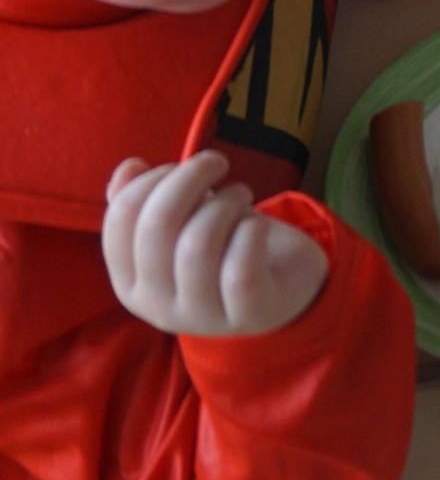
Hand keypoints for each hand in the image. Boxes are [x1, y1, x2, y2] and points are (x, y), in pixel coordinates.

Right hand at [103, 154, 328, 338]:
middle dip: (189, 178)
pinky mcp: (247, 314)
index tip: (180, 166)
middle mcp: (157, 306)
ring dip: (225, 203)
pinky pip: (239, 270)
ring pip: (197, 245)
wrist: (278, 287)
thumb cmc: (222, 245)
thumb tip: (129, 167)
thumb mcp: (181, 222)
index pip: (121, 219)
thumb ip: (146, 200)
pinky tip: (258, 224)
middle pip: (157, 226)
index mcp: (130, 283)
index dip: (151, 179)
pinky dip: (251, 232)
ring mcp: (201, 316)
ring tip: (241, 194)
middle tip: (217, 163)